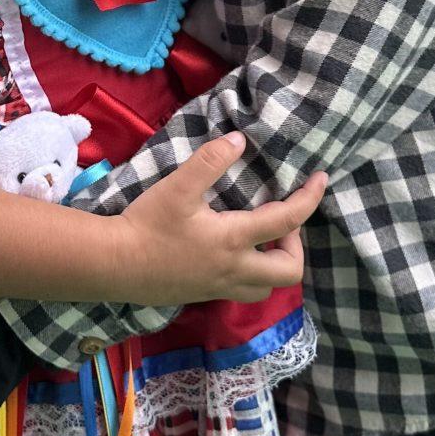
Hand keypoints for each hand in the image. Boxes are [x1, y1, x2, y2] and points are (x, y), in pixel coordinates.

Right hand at [113, 133, 323, 305]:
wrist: (114, 264)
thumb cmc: (147, 224)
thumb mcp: (177, 187)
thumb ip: (209, 161)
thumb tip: (239, 141)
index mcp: (233, 241)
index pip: (287, 222)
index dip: (310, 200)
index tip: (320, 180)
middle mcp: (234, 270)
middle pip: (289, 272)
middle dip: (296, 246)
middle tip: (279, 221)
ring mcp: (219, 288)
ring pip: (266, 287)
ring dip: (274, 263)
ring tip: (260, 238)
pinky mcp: (203, 294)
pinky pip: (242, 290)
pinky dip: (250, 272)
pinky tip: (232, 252)